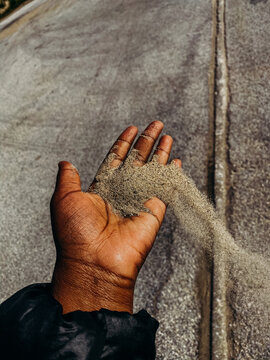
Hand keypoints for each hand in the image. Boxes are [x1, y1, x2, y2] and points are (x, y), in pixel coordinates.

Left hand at [50, 121, 180, 313]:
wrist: (94, 262)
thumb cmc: (76, 233)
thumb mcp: (64, 199)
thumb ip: (68, 178)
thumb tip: (65, 162)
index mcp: (101, 188)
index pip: (115, 158)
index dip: (123, 143)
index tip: (131, 128)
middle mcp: (121, 192)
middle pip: (137, 160)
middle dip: (146, 141)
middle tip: (156, 124)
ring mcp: (138, 201)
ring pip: (152, 170)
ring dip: (160, 152)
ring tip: (167, 135)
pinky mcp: (153, 212)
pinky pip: (164, 189)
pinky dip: (171, 175)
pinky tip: (175, 161)